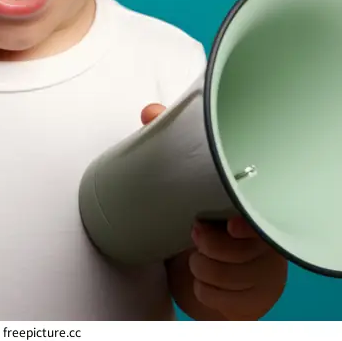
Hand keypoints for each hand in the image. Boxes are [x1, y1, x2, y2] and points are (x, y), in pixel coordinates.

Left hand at [141, 103, 287, 319]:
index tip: (230, 225)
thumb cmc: (198, 214)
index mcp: (252, 207)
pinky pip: (227, 302)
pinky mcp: (251, 299)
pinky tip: (200, 278)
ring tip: (193, 256)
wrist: (196, 261)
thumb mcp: (183, 180)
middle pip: (248, 251)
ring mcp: (261, 272)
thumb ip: (168, 141)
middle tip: (194, 234)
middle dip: (213, 247)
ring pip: (234, 278)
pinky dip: (206, 291)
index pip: (263, 214)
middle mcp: (264, 241)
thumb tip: (150, 114)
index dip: (248, 223)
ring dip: (204, 269)